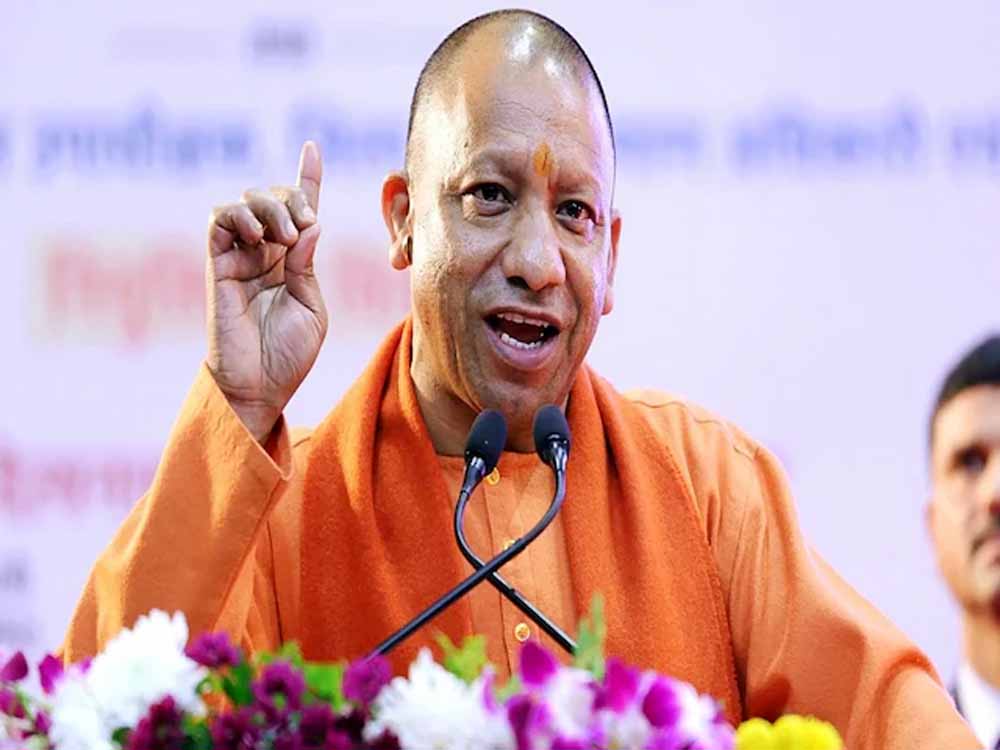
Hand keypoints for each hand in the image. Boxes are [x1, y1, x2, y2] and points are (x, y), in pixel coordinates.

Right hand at [206, 141, 326, 442]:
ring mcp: (239, 257)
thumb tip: (310, 225)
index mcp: (292, 262)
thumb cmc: (288, 354)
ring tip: (282, 234)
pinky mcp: (216, 265)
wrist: (259, 385)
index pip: (299, 211)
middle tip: (303, 226)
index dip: (306, 178)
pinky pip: (219, 220)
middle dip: (292, 198)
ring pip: (244, 201)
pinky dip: (238, 215)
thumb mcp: (312, 306)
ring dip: (268, 205)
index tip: (312, 148)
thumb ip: (307, 264)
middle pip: (273, 198)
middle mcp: (265, 253)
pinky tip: (258, 236)